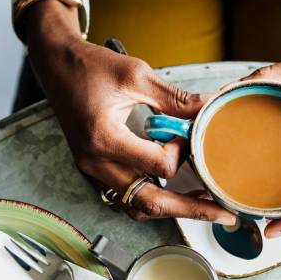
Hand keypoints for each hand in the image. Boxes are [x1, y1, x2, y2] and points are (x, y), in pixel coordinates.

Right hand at [24, 0, 234, 223]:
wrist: (55, 64)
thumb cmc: (90, 66)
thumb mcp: (137, 75)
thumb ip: (175, 99)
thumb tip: (209, 109)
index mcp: (104, 139)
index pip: (159, 166)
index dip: (182, 152)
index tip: (187, 134)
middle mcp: (95, 162)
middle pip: (150, 203)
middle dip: (191, 210)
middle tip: (225, 214)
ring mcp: (92, 170)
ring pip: (137, 206)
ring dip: (172, 208)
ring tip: (203, 204)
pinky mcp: (94, 169)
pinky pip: (126, 196)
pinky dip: (152, 199)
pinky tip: (174, 191)